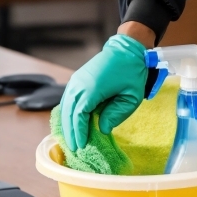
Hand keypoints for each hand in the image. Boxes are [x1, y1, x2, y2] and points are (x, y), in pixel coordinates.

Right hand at [60, 34, 147, 150]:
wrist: (127, 48)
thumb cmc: (132, 72)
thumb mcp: (131, 97)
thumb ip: (116, 114)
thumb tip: (102, 128)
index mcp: (92, 89)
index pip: (79, 116)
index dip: (78, 132)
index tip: (81, 145)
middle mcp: (79, 84)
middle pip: (68, 112)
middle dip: (70, 131)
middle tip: (74, 148)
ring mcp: (76, 80)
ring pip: (65, 106)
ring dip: (67, 123)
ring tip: (71, 138)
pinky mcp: (77, 78)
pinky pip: (68, 98)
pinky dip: (68, 112)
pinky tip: (71, 122)